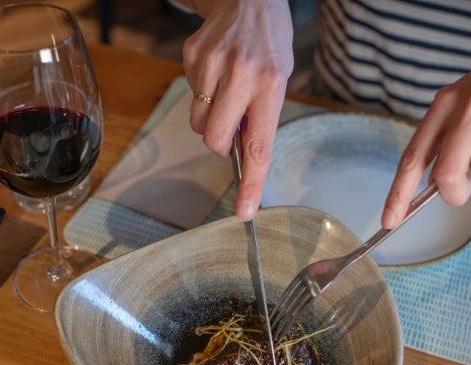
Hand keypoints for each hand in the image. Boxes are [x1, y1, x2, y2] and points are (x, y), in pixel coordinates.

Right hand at [181, 0, 293, 219]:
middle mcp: (242, 74)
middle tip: (231, 129)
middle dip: (219, 145)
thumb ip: (261, 117)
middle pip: (214, 140)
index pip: (260, 145)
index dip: (252, 183)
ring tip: (226, 90)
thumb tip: (241, 157)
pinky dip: (202, 94)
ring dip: (210, 118)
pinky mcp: (191, 56)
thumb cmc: (269, 46)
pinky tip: (216, 73)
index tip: (245, 212)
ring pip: (198, 123)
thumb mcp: (280, 79)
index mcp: (272, 84)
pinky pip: (190, 97)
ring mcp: (212, 64)